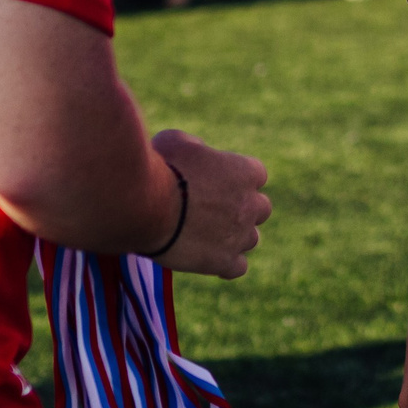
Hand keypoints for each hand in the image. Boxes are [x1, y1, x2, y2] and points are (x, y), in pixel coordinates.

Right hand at [147, 129, 269, 277]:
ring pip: (251, 239)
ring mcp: (240, 235)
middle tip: (215, 209)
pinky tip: (207, 258)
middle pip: (261, 208)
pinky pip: (238, 267)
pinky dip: (226, 264)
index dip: (237, 179)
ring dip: (235, 236)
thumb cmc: (160, 168)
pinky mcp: (224, 262)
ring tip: (207, 235)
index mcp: (245, 171)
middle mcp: (250, 204)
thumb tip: (198, 151)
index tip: (218, 182)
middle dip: (243, 208)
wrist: (146, 206)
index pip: (257, 175)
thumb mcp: (176, 140)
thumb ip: (195, 146)